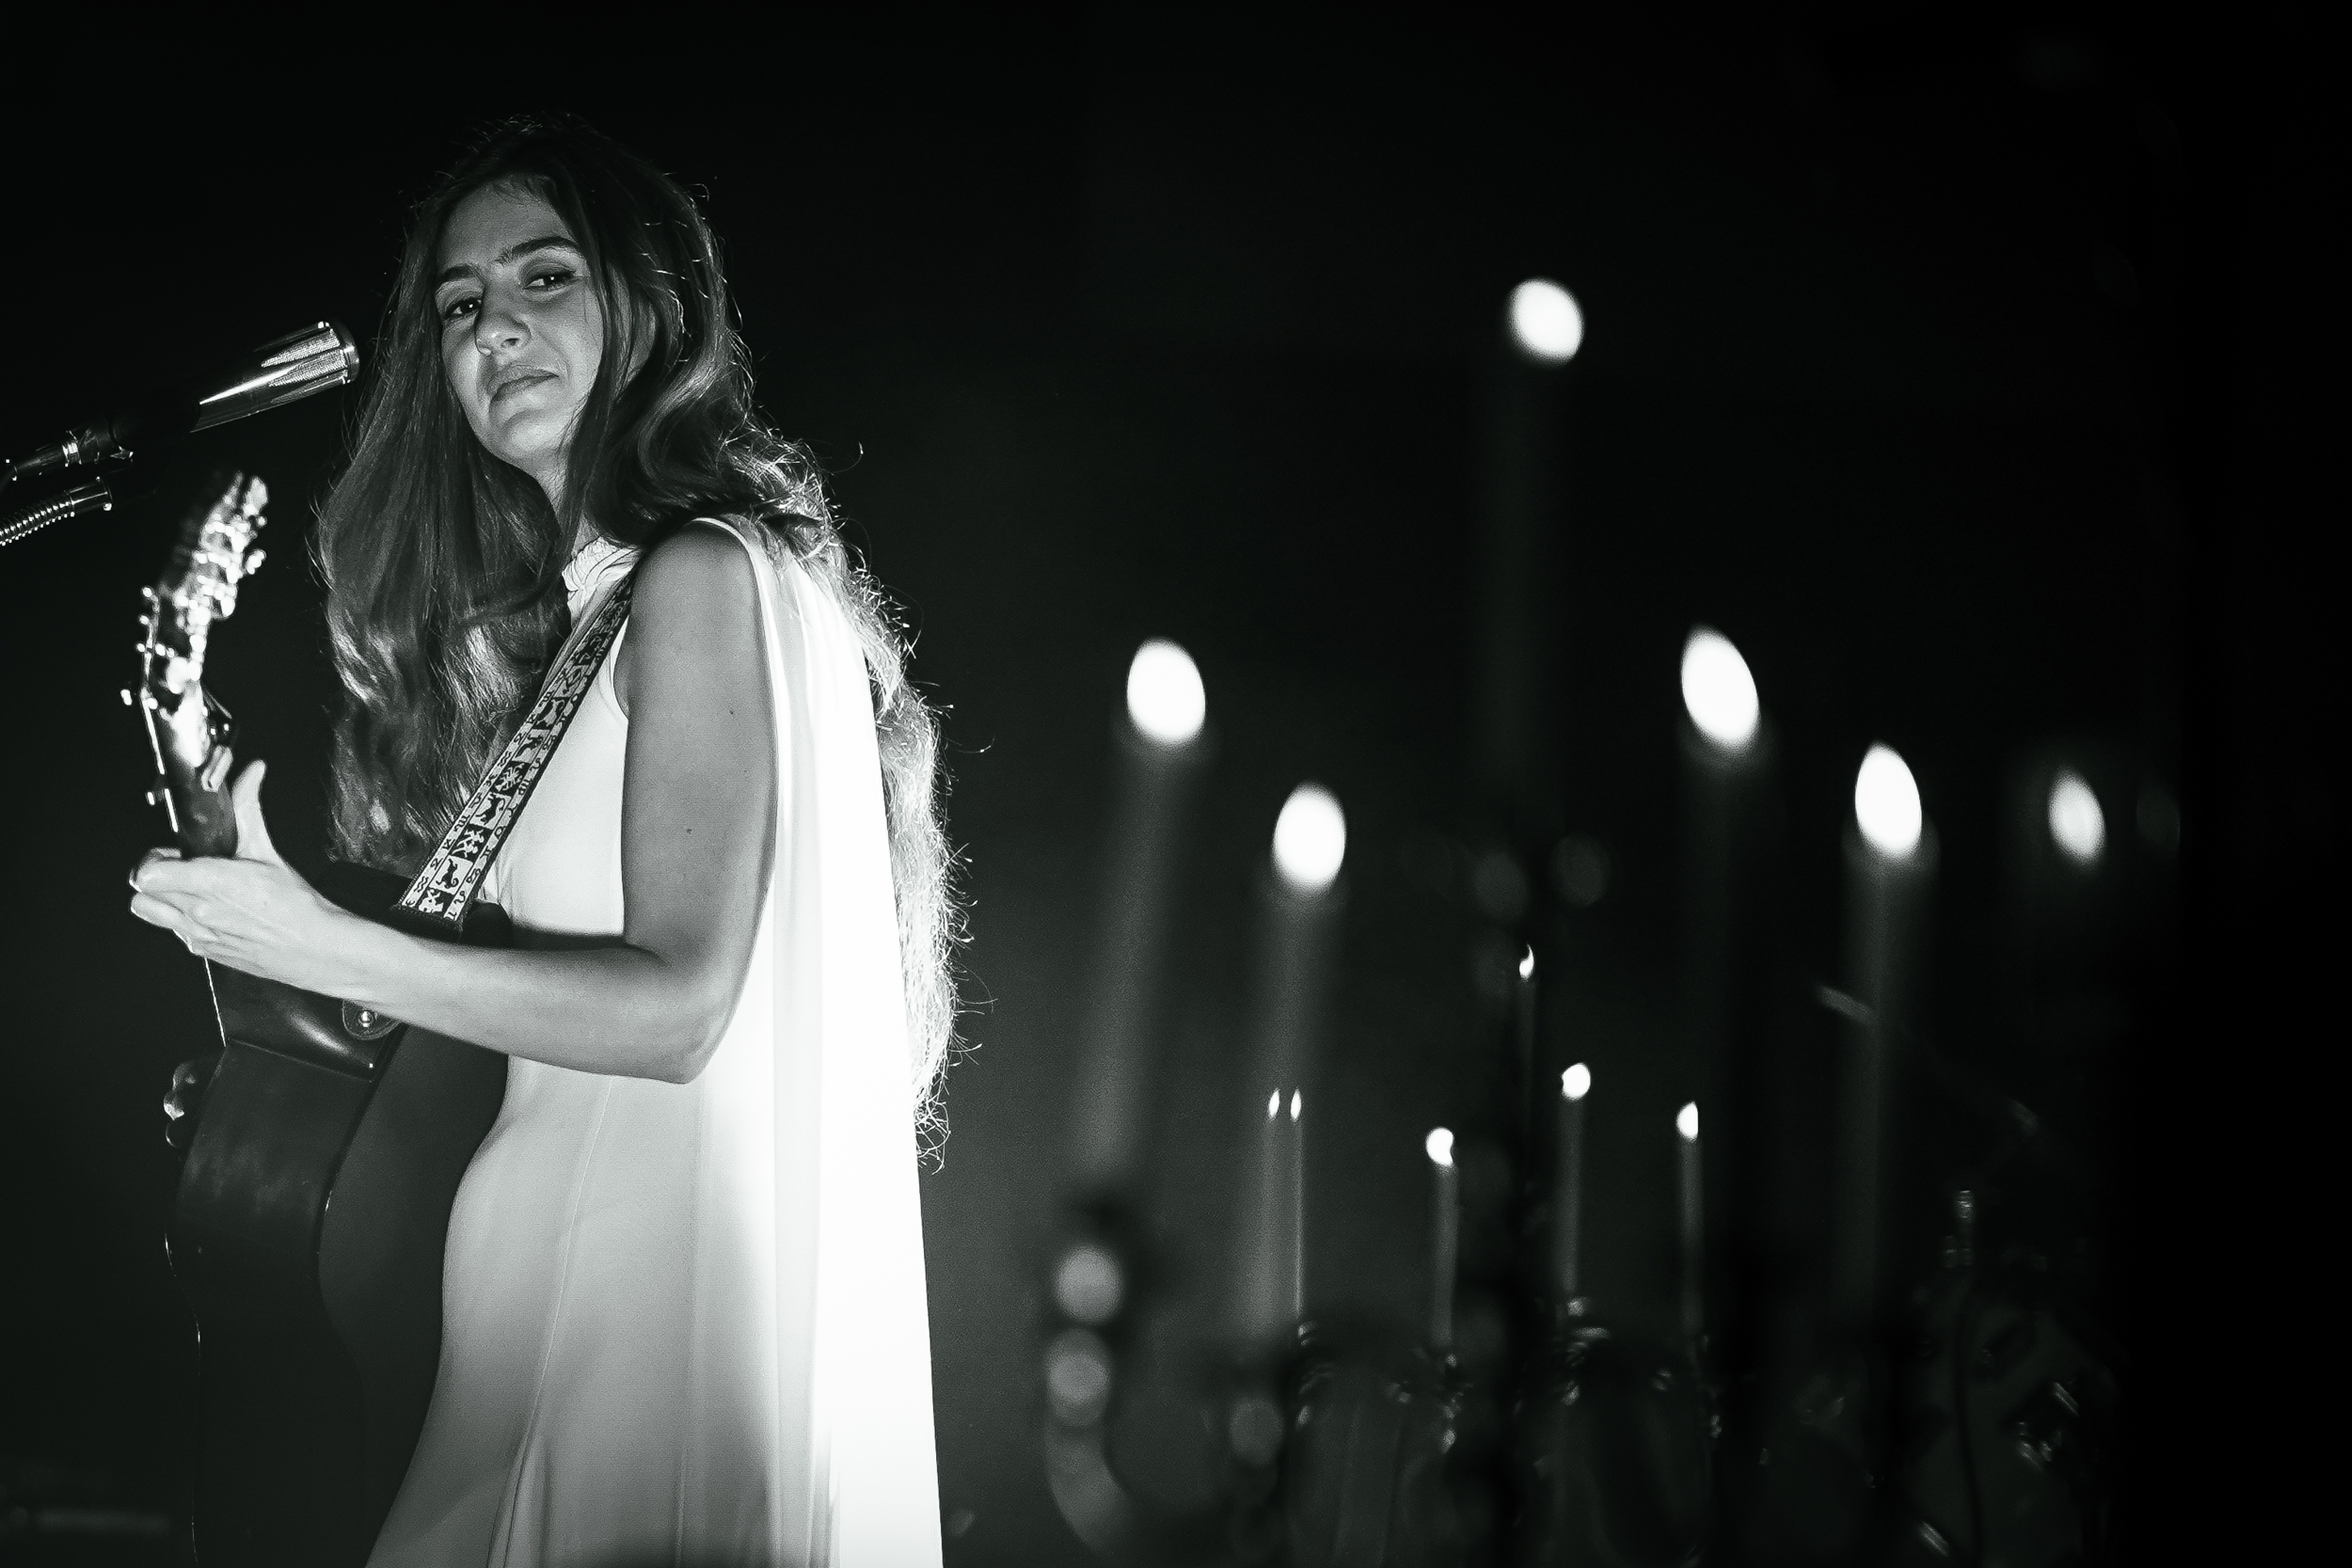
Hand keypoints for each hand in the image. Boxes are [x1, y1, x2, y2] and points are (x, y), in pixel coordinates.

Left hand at [129, 760, 365, 994]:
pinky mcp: (204, 952)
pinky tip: (213, 911)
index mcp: (210, 884)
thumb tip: (250, 774)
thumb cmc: (296, 906)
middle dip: (156, 877)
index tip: (176, 853)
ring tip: (190, 890)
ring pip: (150, 914)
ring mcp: (197, 936)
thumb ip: (247, 809)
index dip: (155, 858)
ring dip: (162, 899)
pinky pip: (175, 934)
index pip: (146, 873)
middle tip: (181, 869)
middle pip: (140, 895)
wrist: (315, 948)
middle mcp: (197, 913)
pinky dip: (183, 920)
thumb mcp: (268, 851)